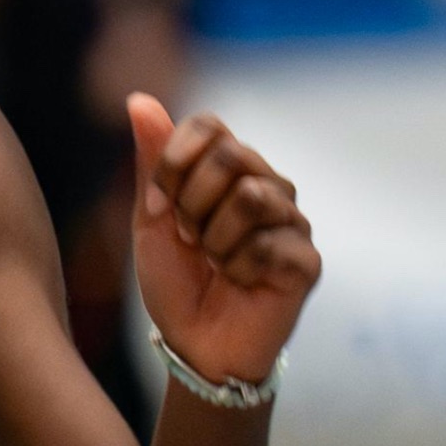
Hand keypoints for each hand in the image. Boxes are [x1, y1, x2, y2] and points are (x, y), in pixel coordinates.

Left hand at [125, 92, 320, 394]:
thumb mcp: (151, 219)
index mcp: (230, 171)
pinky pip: (268, 244)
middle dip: (193, 203)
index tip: (160, 205)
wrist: (194, 346)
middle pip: (232, 156)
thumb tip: (139, 99)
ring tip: (216, 263)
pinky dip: (237, 269)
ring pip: (253, 197)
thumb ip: (152, 160)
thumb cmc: (176, 283)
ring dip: (215, 239)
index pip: (209, 126)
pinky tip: (240, 283)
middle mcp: (268, 186)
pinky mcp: (307, 260)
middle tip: (191, 240)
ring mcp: (292, 222)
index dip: (175, 160)